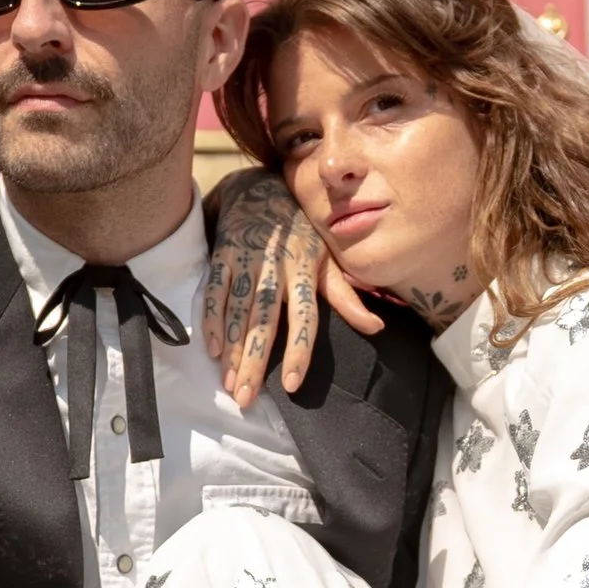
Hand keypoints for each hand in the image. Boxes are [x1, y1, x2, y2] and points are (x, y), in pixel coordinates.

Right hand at [200, 172, 384, 408]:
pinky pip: (214, 292)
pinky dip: (211, 320)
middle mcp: (275, 268)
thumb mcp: (328, 258)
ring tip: (230, 385)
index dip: (299, 351)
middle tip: (246, 399)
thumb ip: (346, 296)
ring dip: (232, 350)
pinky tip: (211, 350)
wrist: (261, 188)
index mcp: (305, 271)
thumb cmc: (301, 231)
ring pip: (238, 312)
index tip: (292, 385)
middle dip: (254, 362)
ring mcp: (246, 261)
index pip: (305, 318)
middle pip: (264, 323)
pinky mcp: (222, 256)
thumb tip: (376, 327)